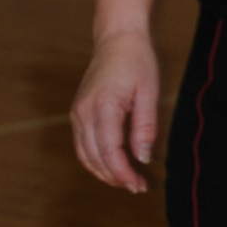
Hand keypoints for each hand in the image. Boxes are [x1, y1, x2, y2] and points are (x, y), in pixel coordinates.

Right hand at [71, 31, 161, 192]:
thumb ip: (145, 126)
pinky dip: (95, 159)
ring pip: (85, 155)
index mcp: (103, 107)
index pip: (110, 152)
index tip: (140, 185)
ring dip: (104, 172)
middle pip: (95, 157)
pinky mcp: (77, 112)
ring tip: (127, 180)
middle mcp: (84, 113)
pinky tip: (112, 165)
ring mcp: (77, 113)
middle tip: (138, 187)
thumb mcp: (149, 92)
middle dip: (116, 177)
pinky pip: (82, 145)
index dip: (124, 173)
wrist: (118, 40)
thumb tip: (144, 158)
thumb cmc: (138, 62)